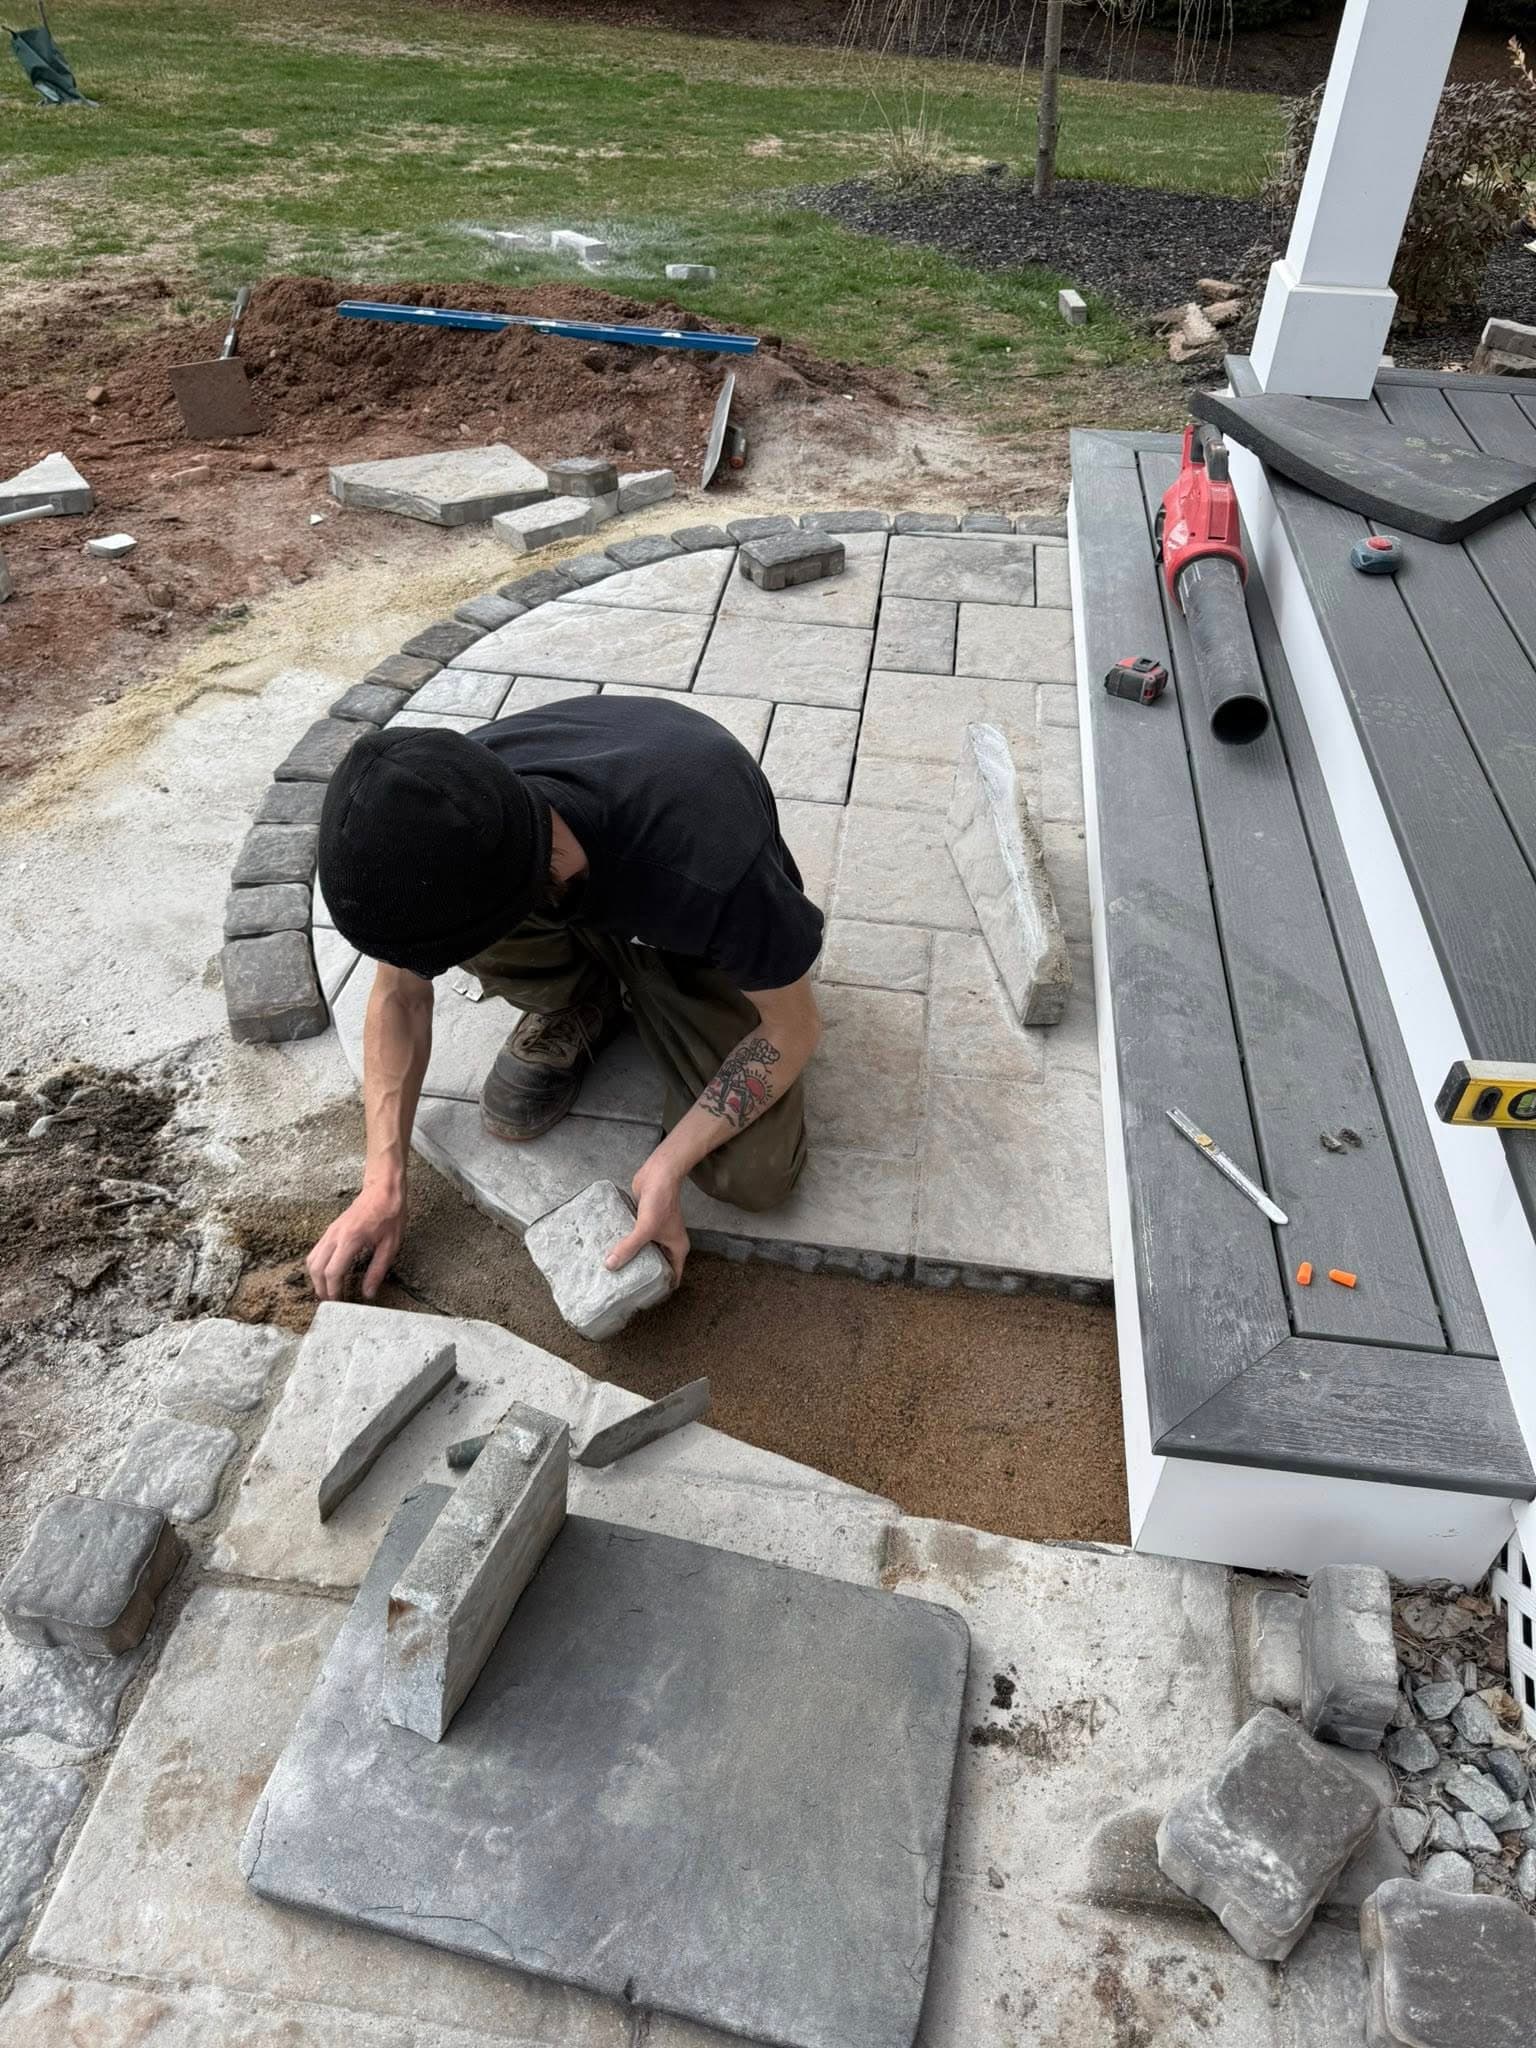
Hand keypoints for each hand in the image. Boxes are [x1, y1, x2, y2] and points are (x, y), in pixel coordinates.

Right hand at [306, 1181, 405, 1301]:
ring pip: (312, 1260)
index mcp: (350, 1239)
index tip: (338, 1303)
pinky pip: (316, 1251)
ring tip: (329, 1291)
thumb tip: (368, 1293)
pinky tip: (328, 1274)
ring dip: (316, 1278)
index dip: (333, 1291)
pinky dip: (318, 1266)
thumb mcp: (390, 1246)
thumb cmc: (390, 1215)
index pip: (332, 1272)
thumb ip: (377, 1271)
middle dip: (321, 1288)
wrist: (382, 1190)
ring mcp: (330, 1232)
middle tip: (332, 1302)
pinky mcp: (330, 1230)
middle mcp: (335, 1235)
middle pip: (316, 1268)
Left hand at [607, 1149, 689, 1280]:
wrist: (659, 1173)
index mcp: (677, 1248)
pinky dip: (625, 1245)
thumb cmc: (661, 1201)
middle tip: (624, 1288)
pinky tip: (611, 1251)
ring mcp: (655, 1233)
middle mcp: (668, 1243)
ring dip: (632, 1260)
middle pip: (656, 1266)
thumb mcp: (645, 1228)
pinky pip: (634, 1239)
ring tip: (615, 1273)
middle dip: (642, 1276)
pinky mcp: (642, 1223)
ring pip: (643, 1252)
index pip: (672, 1276)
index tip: (645, 1298)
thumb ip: (629, 1247)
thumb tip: (610, 1265)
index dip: (661, 1289)